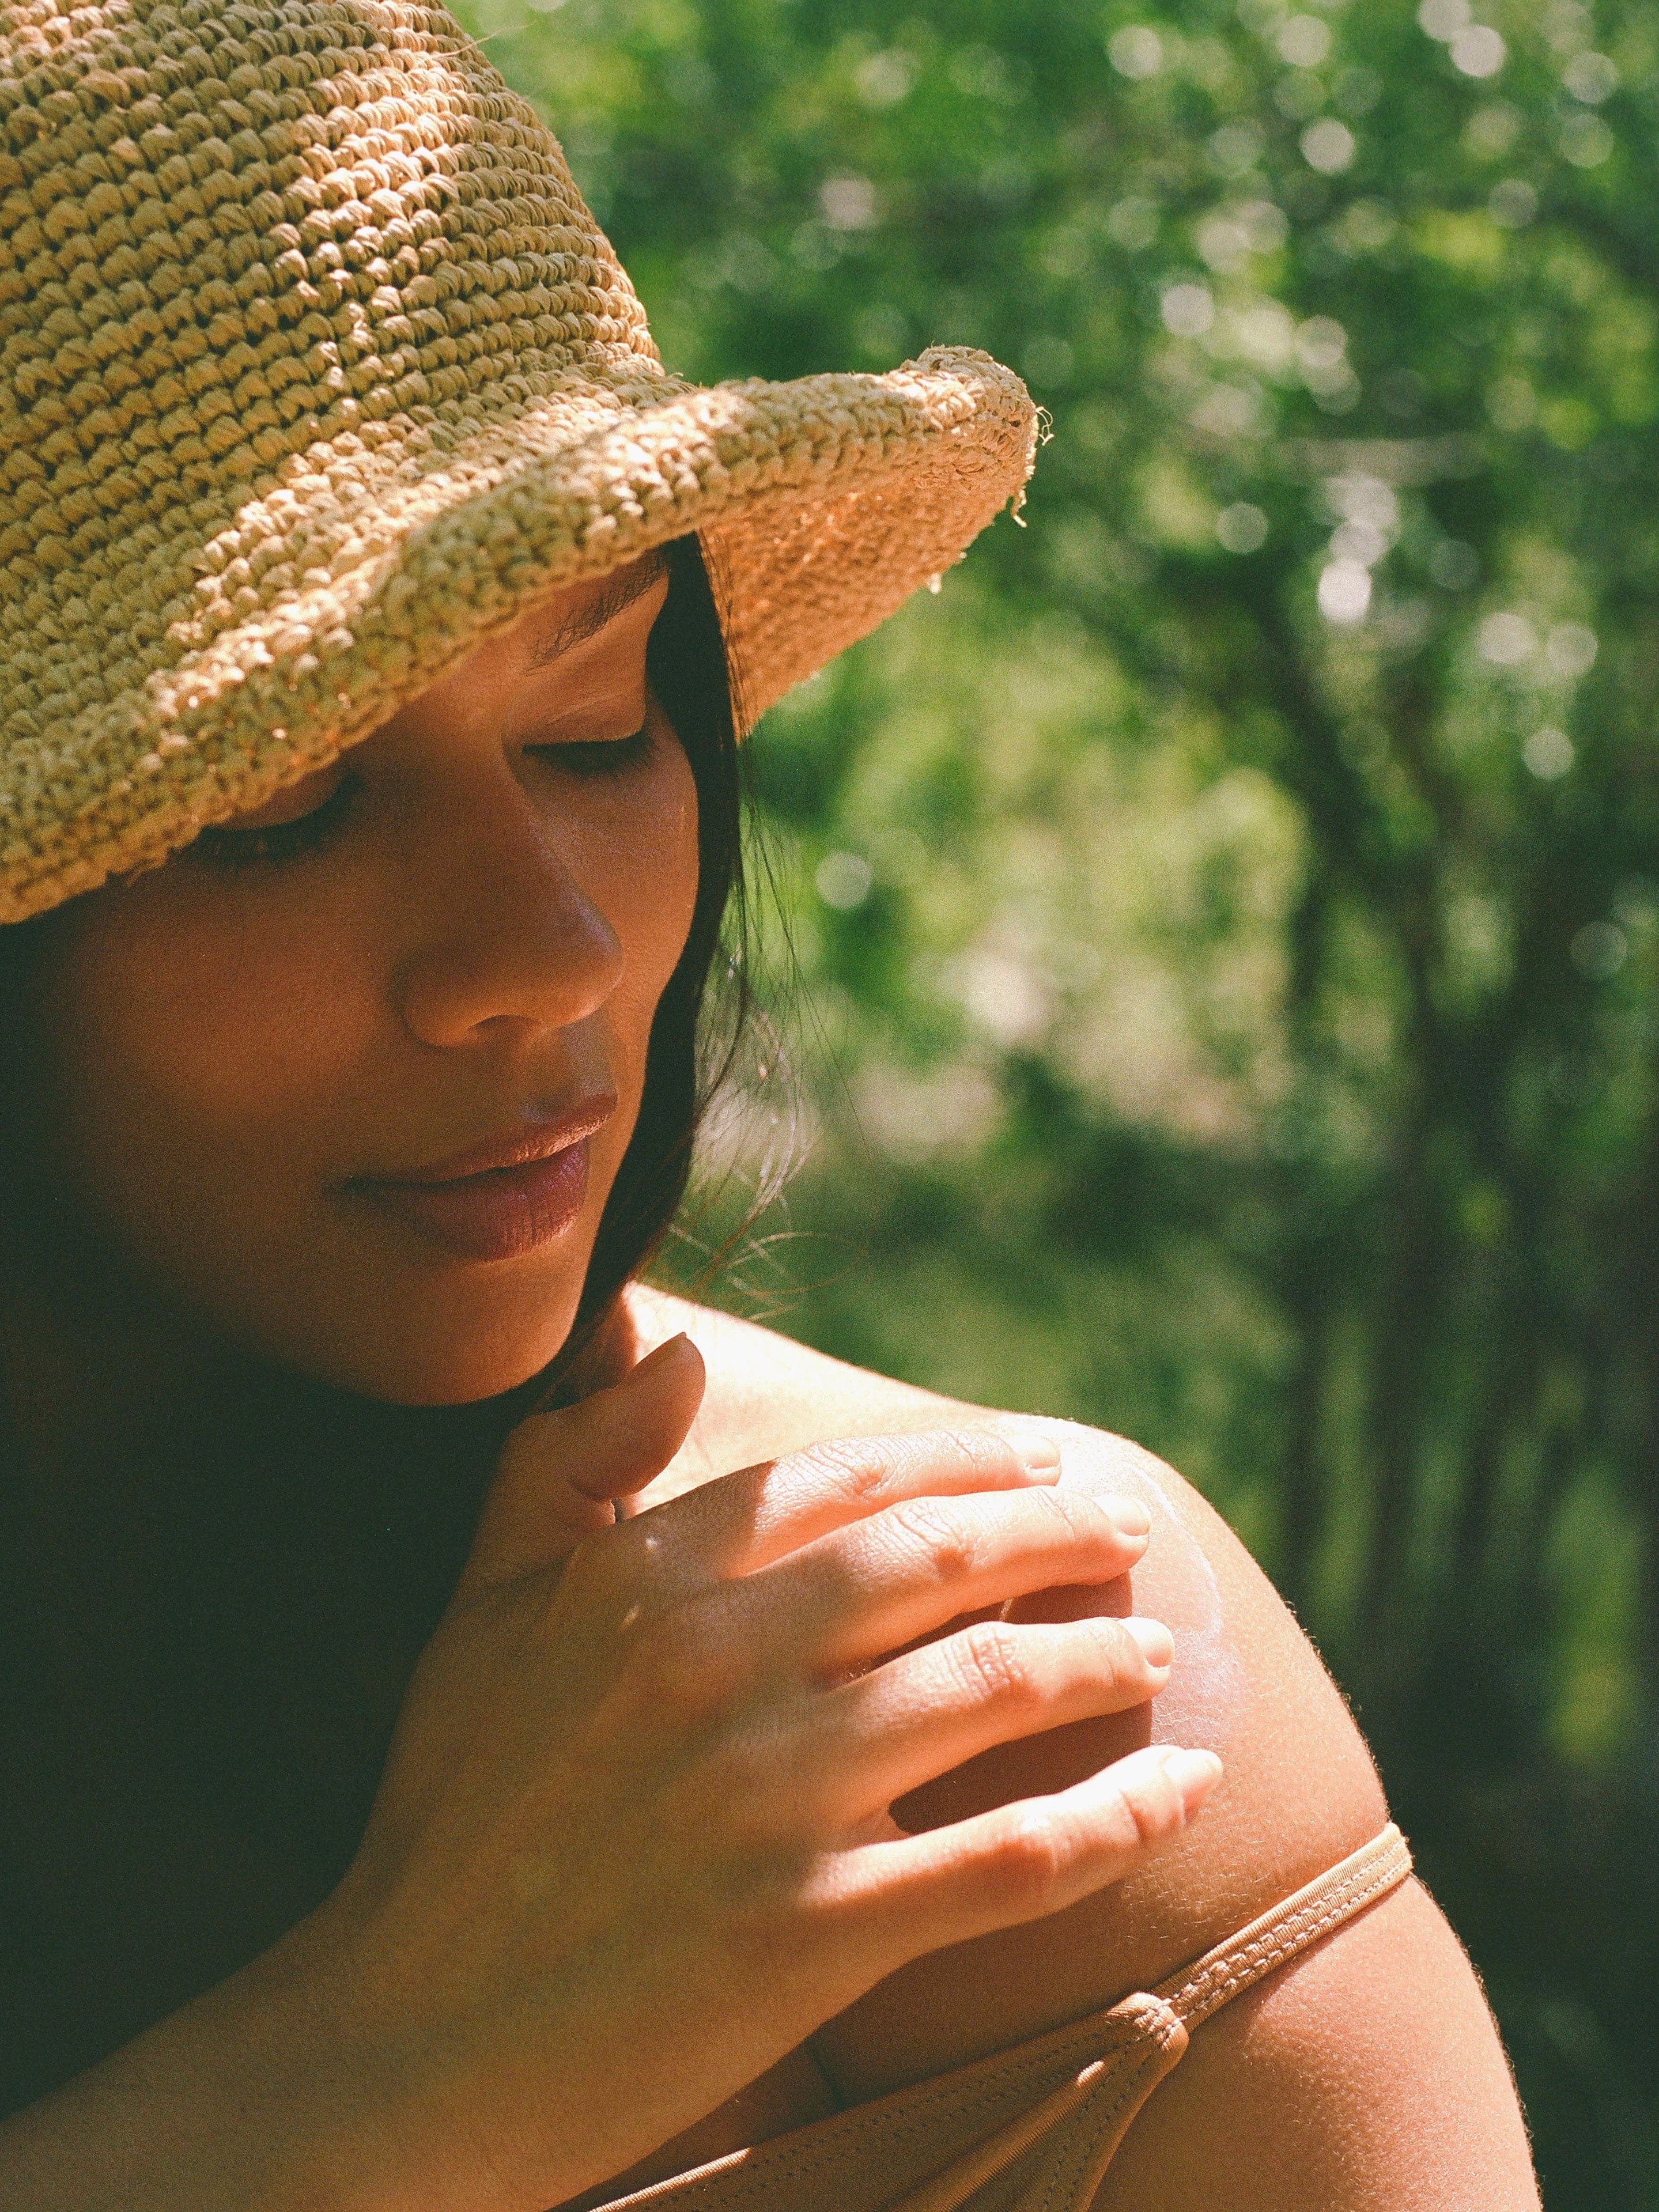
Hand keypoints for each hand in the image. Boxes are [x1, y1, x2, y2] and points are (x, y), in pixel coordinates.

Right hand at [312, 1339, 1220, 2211]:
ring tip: (1155, 1649)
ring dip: (1099, 1657)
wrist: (413, 2040)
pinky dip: (1117, 1817)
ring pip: (995, 1687)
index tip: (1040, 1456)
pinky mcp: (818, 1930)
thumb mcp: (478, 1613)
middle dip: (1060, 1531)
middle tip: (1131, 1528)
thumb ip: (565, 1464)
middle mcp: (715, 1666)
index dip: (969, 1459)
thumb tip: (672, 1347)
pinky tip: (1182, 1788)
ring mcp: (772, 1799)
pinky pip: (1012, 1857)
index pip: (852, 1481)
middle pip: (944, 1563)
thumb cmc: (450, 1812)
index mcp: (642, 1579)